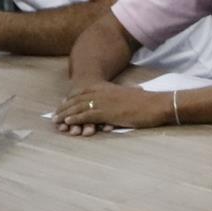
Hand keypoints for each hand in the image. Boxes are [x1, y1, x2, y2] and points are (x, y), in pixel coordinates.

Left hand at [53, 82, 169, 135]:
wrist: (156, 105)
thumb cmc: (149, 103)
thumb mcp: (134, 96)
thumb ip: (127, 95)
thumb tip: (132, 93)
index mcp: (108, 89)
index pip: (85, 92)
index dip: (72, 98)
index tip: (64, 103)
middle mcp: (103, 93)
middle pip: (78, 99)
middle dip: (65, 107)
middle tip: (55, 114)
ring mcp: (104, 102)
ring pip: (79, 107)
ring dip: (66, 114)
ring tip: (56, 120)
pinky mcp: (107, 113)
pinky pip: (86, 115)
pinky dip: (75, 118)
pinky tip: (67, 122)